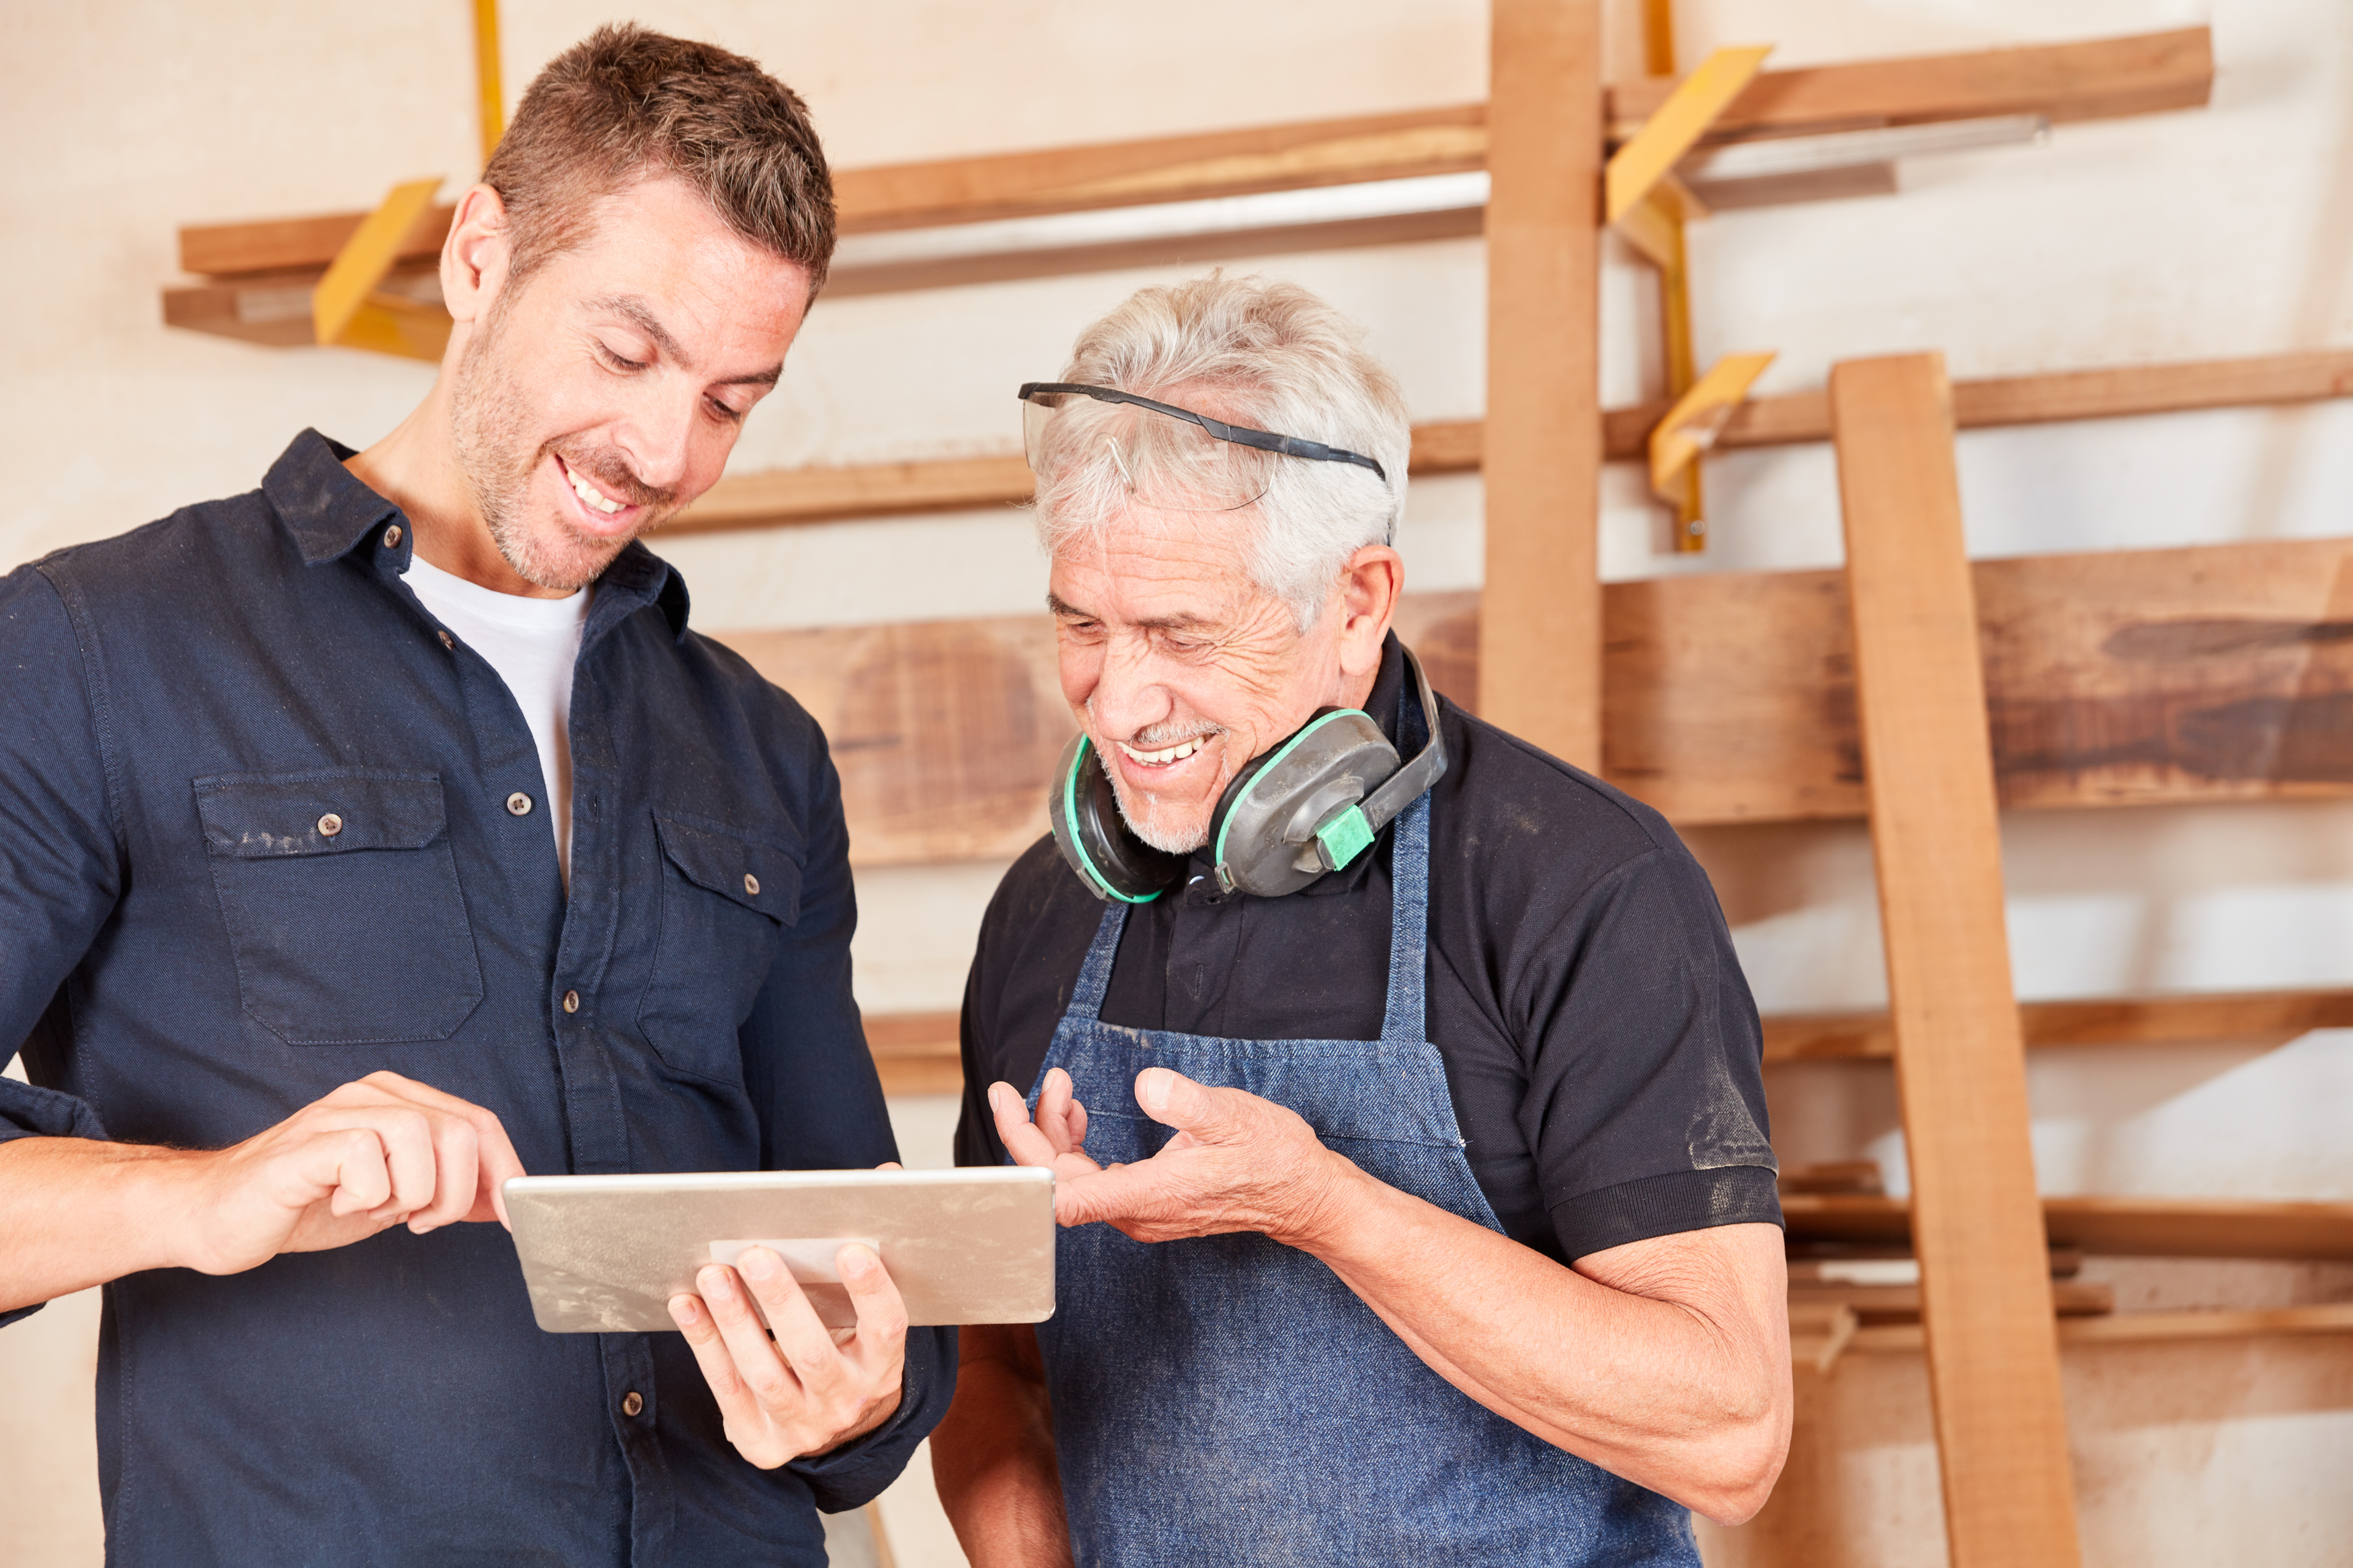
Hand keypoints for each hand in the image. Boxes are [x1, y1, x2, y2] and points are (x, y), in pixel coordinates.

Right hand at [174, 1070, 522, 1274]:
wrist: (217, 1217)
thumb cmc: (304, 1204)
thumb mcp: (394, 1197)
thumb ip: (446, 1188)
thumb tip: (506, 1200)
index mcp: (400, 1100)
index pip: (480, 1123)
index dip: (506, 1172)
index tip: (517, 1216)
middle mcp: (372, 1095)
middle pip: (461, 1132)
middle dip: (458, 1194)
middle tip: (420, 1221)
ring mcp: (337, 1114)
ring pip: (422, 1138)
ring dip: (414, 1193)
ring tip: (379, 1210)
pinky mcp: (305, 1144)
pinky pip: (366, 1159)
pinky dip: (368, 1196)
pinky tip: (343, 1203)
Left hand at [668, 1240, 908, 1467]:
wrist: (830, 1427)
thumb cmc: (841, 1355)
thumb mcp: (858, 1332)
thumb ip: (840, 1295)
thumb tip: (803, 1237)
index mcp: (881, 1368)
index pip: (886, 1328)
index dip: (870, 1290)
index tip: (850, 1250)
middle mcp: (847, 1402)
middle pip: (811, 1352)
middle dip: (780, 1300)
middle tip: (754, 1255)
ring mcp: (803, 1428)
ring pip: (762, 1374)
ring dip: (733, 1320)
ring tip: (712, 1276)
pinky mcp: (762, 1442)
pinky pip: (727, 1389)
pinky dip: (705, 1343)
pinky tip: (687, 1306)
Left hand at [989, 1067, 1355, 1247]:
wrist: (1302, 1195)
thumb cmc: (1272, 1157)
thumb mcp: (1234, 1117)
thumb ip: (1189, 1103)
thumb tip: (1148, 1085)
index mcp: (1151, 1195)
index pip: (1064, 1193)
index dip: (1025, 1153)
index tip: (1009, 1107)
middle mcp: (1138, 1213)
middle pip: (1057, 1182)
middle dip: (1032, 1130)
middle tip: (1025, 1083)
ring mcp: (1140, 1212)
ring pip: (1072, 1180)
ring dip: (1054, 1134)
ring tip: (1060, 1086)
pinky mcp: (1145, 1204)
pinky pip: (1092, 1180)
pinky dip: (1075, 1145)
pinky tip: (1078, 1114)